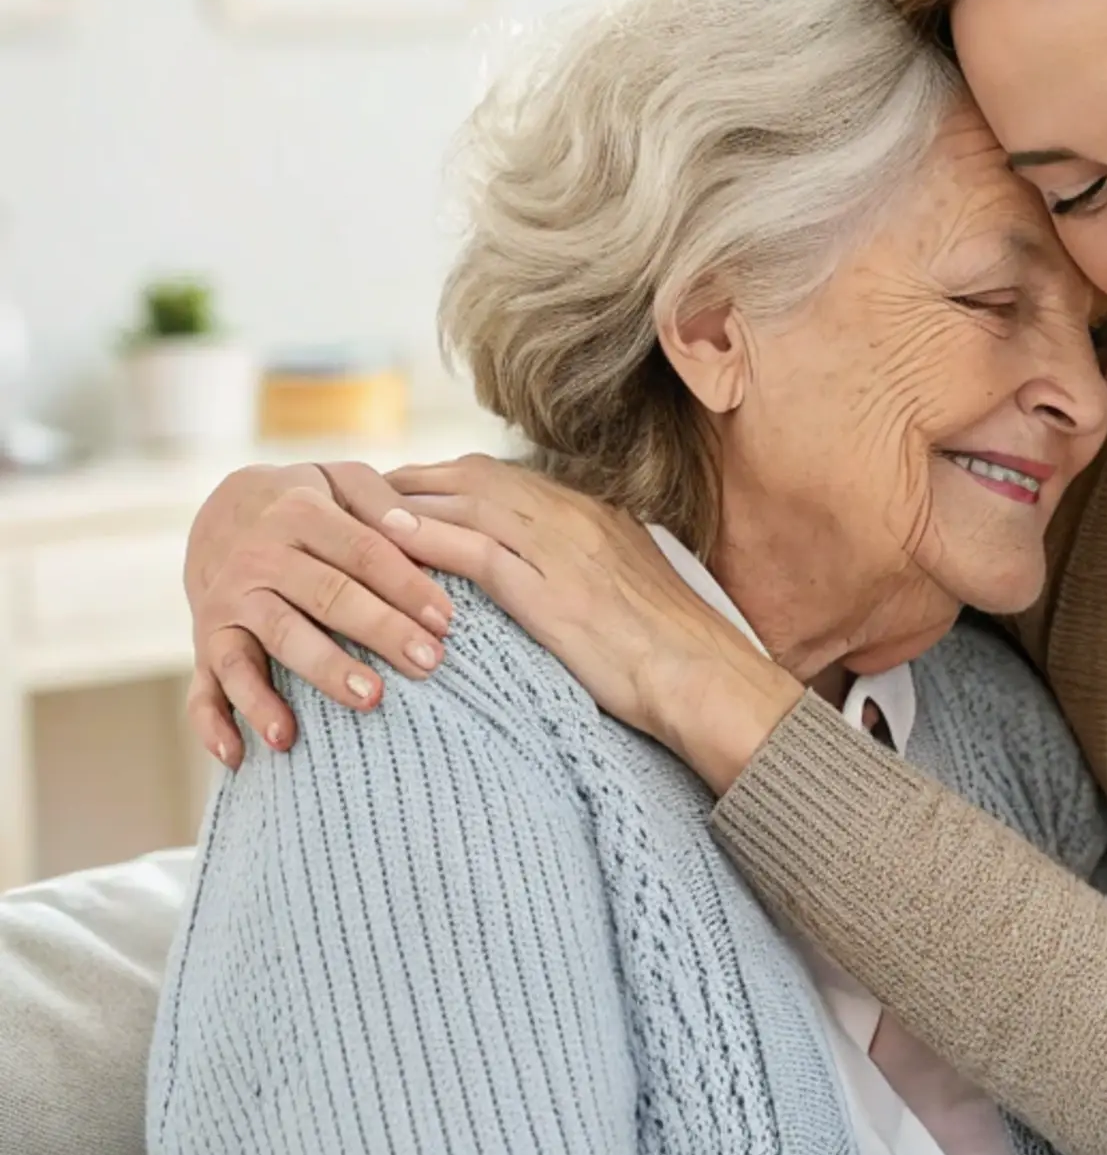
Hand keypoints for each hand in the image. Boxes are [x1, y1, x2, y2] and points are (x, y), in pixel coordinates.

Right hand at [185, 461, 455, 765]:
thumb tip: (414, 526)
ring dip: (320, 671)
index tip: (446, 619)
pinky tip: (243, 756)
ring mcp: (228, 605)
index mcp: (300, 514)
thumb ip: (380, 499)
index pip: (363, 552)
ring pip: (275, 640)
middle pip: (327, 596)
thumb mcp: (340, 480)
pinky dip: (216, 723)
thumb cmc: (307, 503)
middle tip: (428, 663)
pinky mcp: (204, 644)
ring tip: (365, 701)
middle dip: (380, 631)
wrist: (220, 515)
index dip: (406, 584)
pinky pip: (204, 687)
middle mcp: (260, 559)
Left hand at [377, 456, 803, 791]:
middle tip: (359, 494)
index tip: (405, 491)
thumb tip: (548, 579)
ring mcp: (562, 550)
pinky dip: (428, 540)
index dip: (447, 480)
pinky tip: (389, 545)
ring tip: (354, 512)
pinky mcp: (550, 590)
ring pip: (468, 503)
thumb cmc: (671, 652)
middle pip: (474, 477)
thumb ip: (584, 569)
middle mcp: (575, 518)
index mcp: (594, 515)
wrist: (704, 677)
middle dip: (413, 481)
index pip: (503, 478)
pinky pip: (475, 552)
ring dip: (408, 502)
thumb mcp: (626, 590)